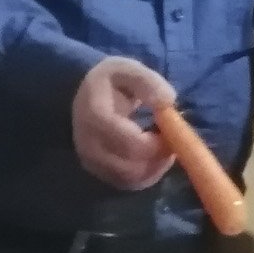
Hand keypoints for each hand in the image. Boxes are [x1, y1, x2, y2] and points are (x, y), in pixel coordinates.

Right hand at [73, 57, 176, 189]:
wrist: (82, 96)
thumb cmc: (109, 82)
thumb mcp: (127, 69)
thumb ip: (148, 82)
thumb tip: (168, 100)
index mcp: (95, 116)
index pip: (131, 143)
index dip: (158, 144)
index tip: (170, 132)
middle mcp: (88, 144)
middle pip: (131, 167)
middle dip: (159, 158)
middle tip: (171, 142)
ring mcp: (91, 161)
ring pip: (131, 179)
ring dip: (155, 168)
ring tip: (163, 148)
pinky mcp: (98, 172)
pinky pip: (127, 183)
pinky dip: (146, 175)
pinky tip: (154, 158)